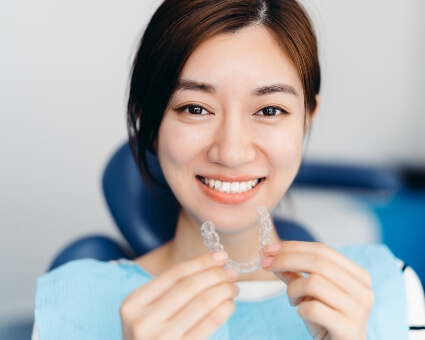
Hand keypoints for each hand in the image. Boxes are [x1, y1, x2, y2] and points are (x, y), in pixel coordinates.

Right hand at [120, 251, 238, 339]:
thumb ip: (170, 291)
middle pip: (189, 286)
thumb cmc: (151, 339)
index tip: (220, 256)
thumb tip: (212, 265)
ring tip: (233, 288)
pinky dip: (224, 309)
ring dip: (223, 290)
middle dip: (215, 275)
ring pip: (203, 302)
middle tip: (231, 272)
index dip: (201, 262)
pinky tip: (229, 304)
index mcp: (133, 303)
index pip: (174, 274)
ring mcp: (162, 338)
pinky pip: (210, 323)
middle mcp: (143, 320)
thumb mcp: (147, 313)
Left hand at [261, 241, 373, 339]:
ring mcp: (358, 310)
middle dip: (285, 260)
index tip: (268, 249)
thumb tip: (271, 256)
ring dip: (293, 289)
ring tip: (293, 300)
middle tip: (265, 264)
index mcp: (358, 276)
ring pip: (314, 283)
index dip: (292, 246)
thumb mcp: (312, 294)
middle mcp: (362, 290)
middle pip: (318, 262)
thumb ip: (296, 274)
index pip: (322, 250)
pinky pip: (313, 308)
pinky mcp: (348, 329)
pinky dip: (300, 308)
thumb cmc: (328, 322)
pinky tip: (302, 313)